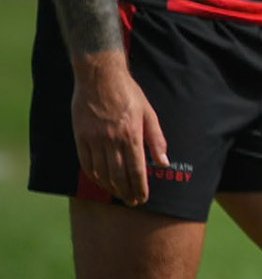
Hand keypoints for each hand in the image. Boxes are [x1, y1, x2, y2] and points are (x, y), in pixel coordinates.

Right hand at [70, 51, 166, 204]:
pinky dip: (94, 176)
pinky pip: (86, 162)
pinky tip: (100, 182)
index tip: (143, 199)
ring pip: (102, 171)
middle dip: (126, 192)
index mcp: (132, 135)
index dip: (140, 187)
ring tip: (118, 195)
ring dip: (111, 187)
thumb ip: (156, 139)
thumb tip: (163, 163)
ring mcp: (95, 138)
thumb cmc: (128, 93)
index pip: (137, 170)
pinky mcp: (81, 136)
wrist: (100, 76)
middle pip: (119, 175)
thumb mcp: (149, 113)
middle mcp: (113, 140)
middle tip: (132, 202)